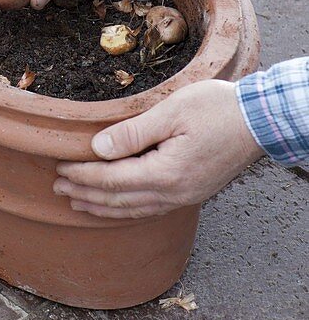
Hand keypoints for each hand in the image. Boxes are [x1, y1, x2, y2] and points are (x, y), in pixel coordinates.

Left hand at [54, 80, 264, 217]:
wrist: (262, 120)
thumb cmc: (218, 109)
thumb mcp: (171, 111)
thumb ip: (132, 133)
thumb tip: (97, 148)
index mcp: (165, 173)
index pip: (111, 179)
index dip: (82, 174)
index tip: (59, 167)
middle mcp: (173, 193)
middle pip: (118, 200)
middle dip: (85, 193)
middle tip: (57, 186)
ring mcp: (184, 197)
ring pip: (133, 210)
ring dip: (101, 206)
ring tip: (76, 201)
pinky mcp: (191, 193)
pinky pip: (149, 208)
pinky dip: (125, 209)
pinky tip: (114, 205)